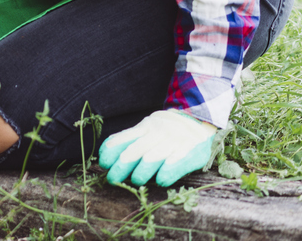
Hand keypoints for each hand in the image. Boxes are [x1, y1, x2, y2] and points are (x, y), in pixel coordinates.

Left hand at [99, 109, 217, 186]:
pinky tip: (161, 180)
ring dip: (143, 170)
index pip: (125, 138)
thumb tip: (106, 149)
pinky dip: (168, 171)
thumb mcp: (148, 127)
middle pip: (136, 150)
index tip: (103, 163)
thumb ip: (130, 137)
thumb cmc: (167, 129)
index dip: (112, 150)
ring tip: (135, 180)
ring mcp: (174, 142)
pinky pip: (177, 161)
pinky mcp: (190, 152)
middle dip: (122, 165)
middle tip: (112, 179)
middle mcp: (157, 133)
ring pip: (154, 156)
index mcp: (145, 127)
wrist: (198, 120)